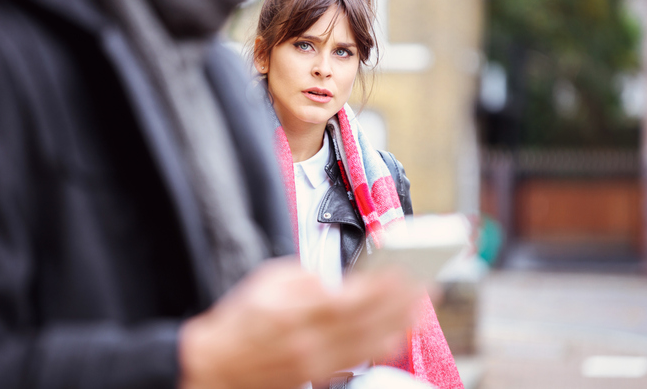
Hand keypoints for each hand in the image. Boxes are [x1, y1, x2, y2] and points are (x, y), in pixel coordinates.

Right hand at [178, 257, 421, 388]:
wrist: (218, 362)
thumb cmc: (241, 318)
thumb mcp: (271, 279)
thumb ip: (309, 277)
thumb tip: (337, 279)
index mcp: (301, 310)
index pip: (356, 297)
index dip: (387, 286)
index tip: (408, 271)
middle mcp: (314, 339)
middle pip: (372, 321)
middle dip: (404, 302)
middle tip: (428, 285)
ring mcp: (319, 362)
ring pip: (371, 344)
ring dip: (401, 324)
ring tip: (422, 307)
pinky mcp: (318, 375)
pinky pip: (359, 361)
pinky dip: (382, 345)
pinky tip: (397, 333)